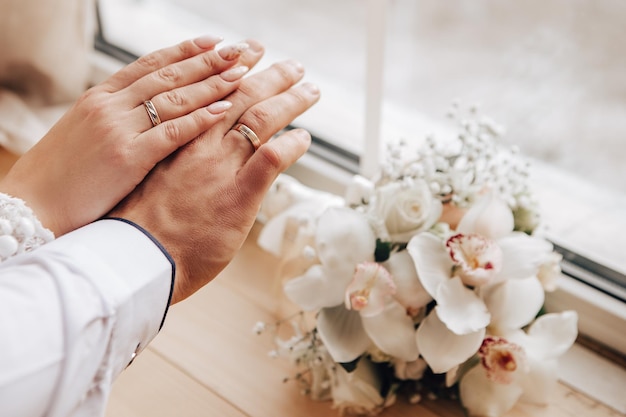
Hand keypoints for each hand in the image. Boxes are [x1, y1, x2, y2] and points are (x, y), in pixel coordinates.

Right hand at [0, 36, 264, 235]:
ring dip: (210, 84)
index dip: (183, 52)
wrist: (30, 207)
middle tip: (238, 49)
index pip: (148, 66)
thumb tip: (142, 113)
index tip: (211, 42)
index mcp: (98, 98)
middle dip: (206, 60)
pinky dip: (199, 119)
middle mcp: (109, 105)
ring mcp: (118, 128)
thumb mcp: (83, 135)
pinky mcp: (126, 156)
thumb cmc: (58, 177)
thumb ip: (113, 119)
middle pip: (167, 75)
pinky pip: (171, 132)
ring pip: (173, 98)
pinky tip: (223, 109)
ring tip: (239, 72)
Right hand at [108, 59, 319, 303]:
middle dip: (272, 77)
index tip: (246, 57)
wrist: (138, 259)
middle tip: (293, 65)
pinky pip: (272, 158)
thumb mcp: (147, 181)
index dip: (233, 72)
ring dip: (290, 100)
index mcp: (176, 138)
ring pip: (261, 118)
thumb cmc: (137, 227)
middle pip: (242, 96)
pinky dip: (292, 145)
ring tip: (310, 90)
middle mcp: (201, 145)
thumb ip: (171, 163)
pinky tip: (304, 139)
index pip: (211, 93)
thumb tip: (183, 160)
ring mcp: (221, 168)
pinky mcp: (240, 195)